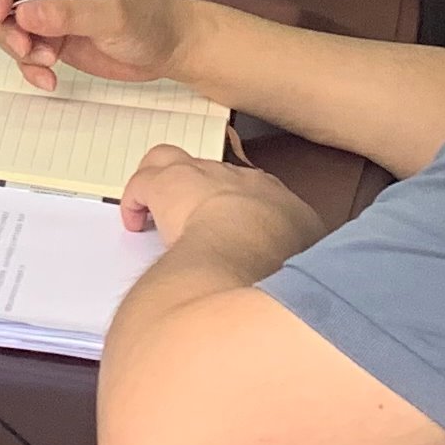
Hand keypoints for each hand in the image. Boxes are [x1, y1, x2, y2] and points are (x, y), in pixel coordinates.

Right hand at [0, 0, 187, 91]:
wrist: (173, 48)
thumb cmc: (154, 19)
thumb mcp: (113, 15)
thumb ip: (69, 13)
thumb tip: (26, 13)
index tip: (0, 16)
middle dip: (7, 25)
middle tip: (25, 48)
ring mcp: (52, 11)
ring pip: (10, 26)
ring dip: (20, 50)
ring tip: (47, 64)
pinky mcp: (54, 37)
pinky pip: (25, 50)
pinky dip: (30, 66)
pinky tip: (48, 78)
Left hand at [118, 148, 319, 250]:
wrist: (251, 249)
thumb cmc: (281, 262)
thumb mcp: (309, 264)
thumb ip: (301, 266)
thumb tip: (297, 284)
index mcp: (277, 199)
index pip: (258, 193)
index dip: (241, 209)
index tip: (234, 227)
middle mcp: (239, 180)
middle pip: (215, 172)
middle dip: (201, 189)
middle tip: (191, 213)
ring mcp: (202, 176)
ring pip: (174, 160)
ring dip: (163, 182)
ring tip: (154, 209)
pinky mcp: (167, 184)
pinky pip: (143, 182)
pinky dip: (136, 200)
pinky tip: (134, 221)